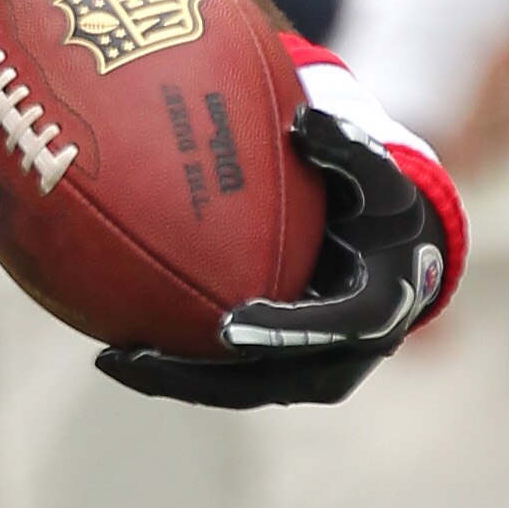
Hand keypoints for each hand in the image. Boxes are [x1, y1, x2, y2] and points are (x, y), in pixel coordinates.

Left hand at [98, 108, 448, 409]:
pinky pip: (223, 375)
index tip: (230, 327)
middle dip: (200, 376)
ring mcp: (307, 372)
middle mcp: (340, 357)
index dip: (280, 334)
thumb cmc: (385, 210)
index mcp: (373, 313)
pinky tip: (118, 344)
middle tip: (138, 357)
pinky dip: (176, 364)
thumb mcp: (381, 177)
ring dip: (174, 378)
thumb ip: (349, 149)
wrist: (398, 257)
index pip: (326, 331)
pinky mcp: (278, 372)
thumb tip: (305, 119)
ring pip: (236, 388)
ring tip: (110, 359)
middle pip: (264, 381)